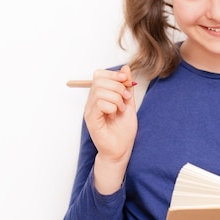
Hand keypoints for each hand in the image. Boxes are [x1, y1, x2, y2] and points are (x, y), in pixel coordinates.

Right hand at [83, 65, 137, 192]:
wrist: (121, 150)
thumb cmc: (123, 130)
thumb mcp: (129, 103)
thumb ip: (126, 86)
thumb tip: (125, 69)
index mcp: (100, 96)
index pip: (99, 75)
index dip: (113, 74)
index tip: (125, 80)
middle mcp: (92, 102)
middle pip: (99, 80)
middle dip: (117, 85)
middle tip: (126, 98)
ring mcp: (90, 110)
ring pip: (100, 91)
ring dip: (116, 97)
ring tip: (121, 108)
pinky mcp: (91, 120)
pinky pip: (99, 103)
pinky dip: (111, 106)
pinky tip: (115, 114)